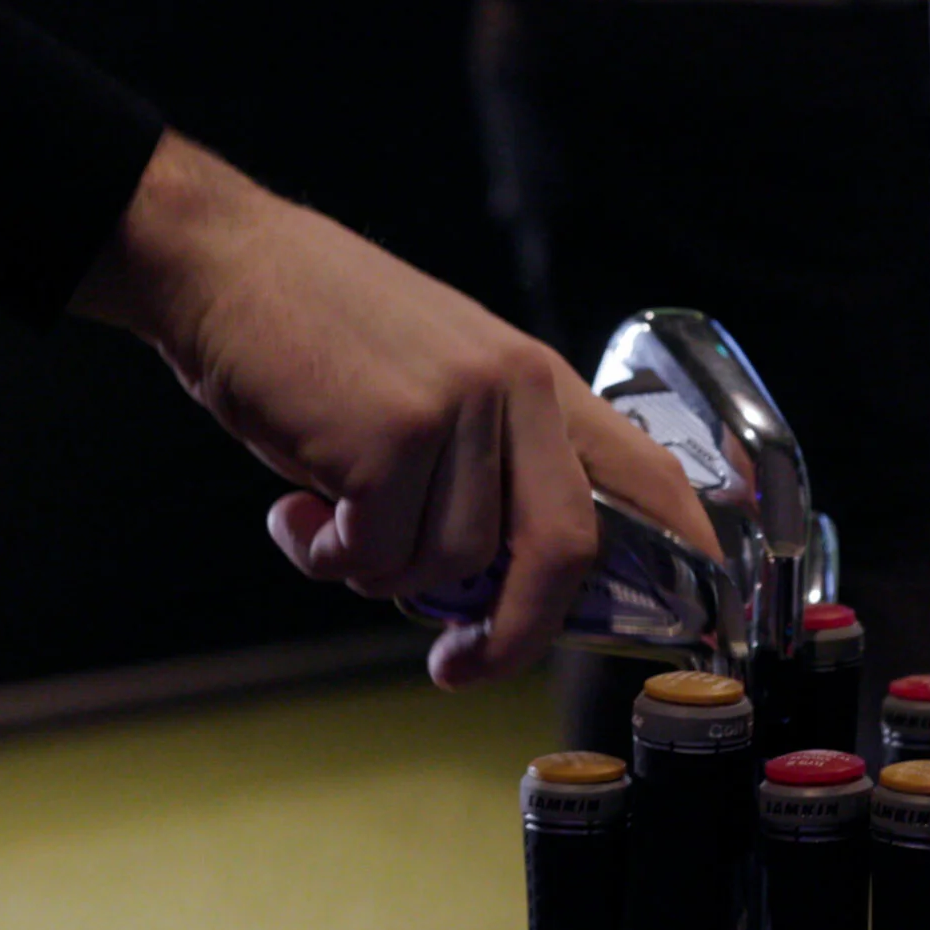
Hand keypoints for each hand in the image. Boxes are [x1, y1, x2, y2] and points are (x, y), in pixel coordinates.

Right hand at [73, 133, 716, 686]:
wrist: (224, 263)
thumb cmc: (319, 333)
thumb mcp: (437, 379)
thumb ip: (483, 465)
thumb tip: (493, 588)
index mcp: (540, 380)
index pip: (647, 472)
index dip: (690, 549)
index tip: (704, 621)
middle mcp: (517, 391)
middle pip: (567, 549)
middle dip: (516, 631)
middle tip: (457, 665)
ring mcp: (459, 410)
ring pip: (446, 565)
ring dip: (373, 567)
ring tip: (327, 508)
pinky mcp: (392, 436)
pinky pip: (376, 553)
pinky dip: (327, 552)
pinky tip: (298, 502)